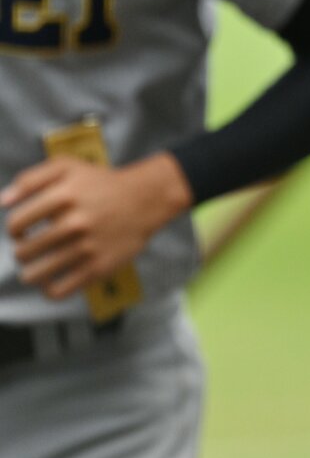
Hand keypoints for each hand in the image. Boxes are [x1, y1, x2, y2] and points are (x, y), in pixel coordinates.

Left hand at [1, 152, 191, 298]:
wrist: (146, 198)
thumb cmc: (102, 183)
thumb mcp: (67, 166)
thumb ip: (31, 179)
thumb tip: (2, 201)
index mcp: (64, 196)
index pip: (16, 223)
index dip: (13, 230)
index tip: (22, 232)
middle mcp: (75, 222)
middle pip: (24, 252)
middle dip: (22, 252)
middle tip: (31, 249)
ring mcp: (88, 247)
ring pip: (37, 274)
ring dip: (30, 273)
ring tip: (36, 268)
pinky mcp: (99, 267)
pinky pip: (60, 291)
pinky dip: (49, 290)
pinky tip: (52, 281)